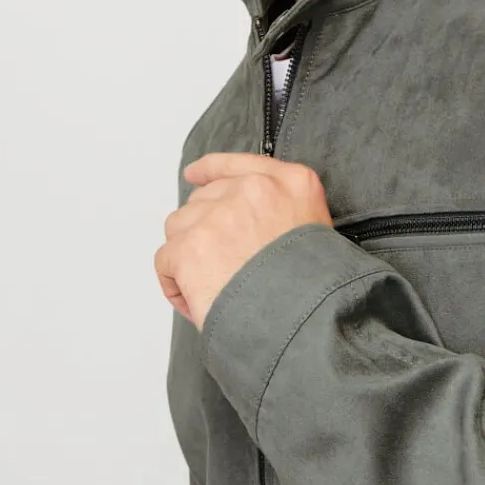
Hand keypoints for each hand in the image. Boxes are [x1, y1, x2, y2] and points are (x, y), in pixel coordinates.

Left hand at [156, 152, 332, 331]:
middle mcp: (253, 190)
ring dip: (188, 256)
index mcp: (292, 183)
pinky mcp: (190, 247)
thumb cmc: (316, 291)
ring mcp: (218, 216)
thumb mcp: (319, 235)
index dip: (210, 170)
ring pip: (180, 227)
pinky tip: (198, 301)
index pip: (239, 163)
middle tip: (222, 269)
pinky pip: (166, 261)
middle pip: (204, 200)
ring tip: (214, 288)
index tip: (193, 176)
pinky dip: (175, 285)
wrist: (304, 321)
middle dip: (205, 231)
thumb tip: (245, 228)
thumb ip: (283, 216)